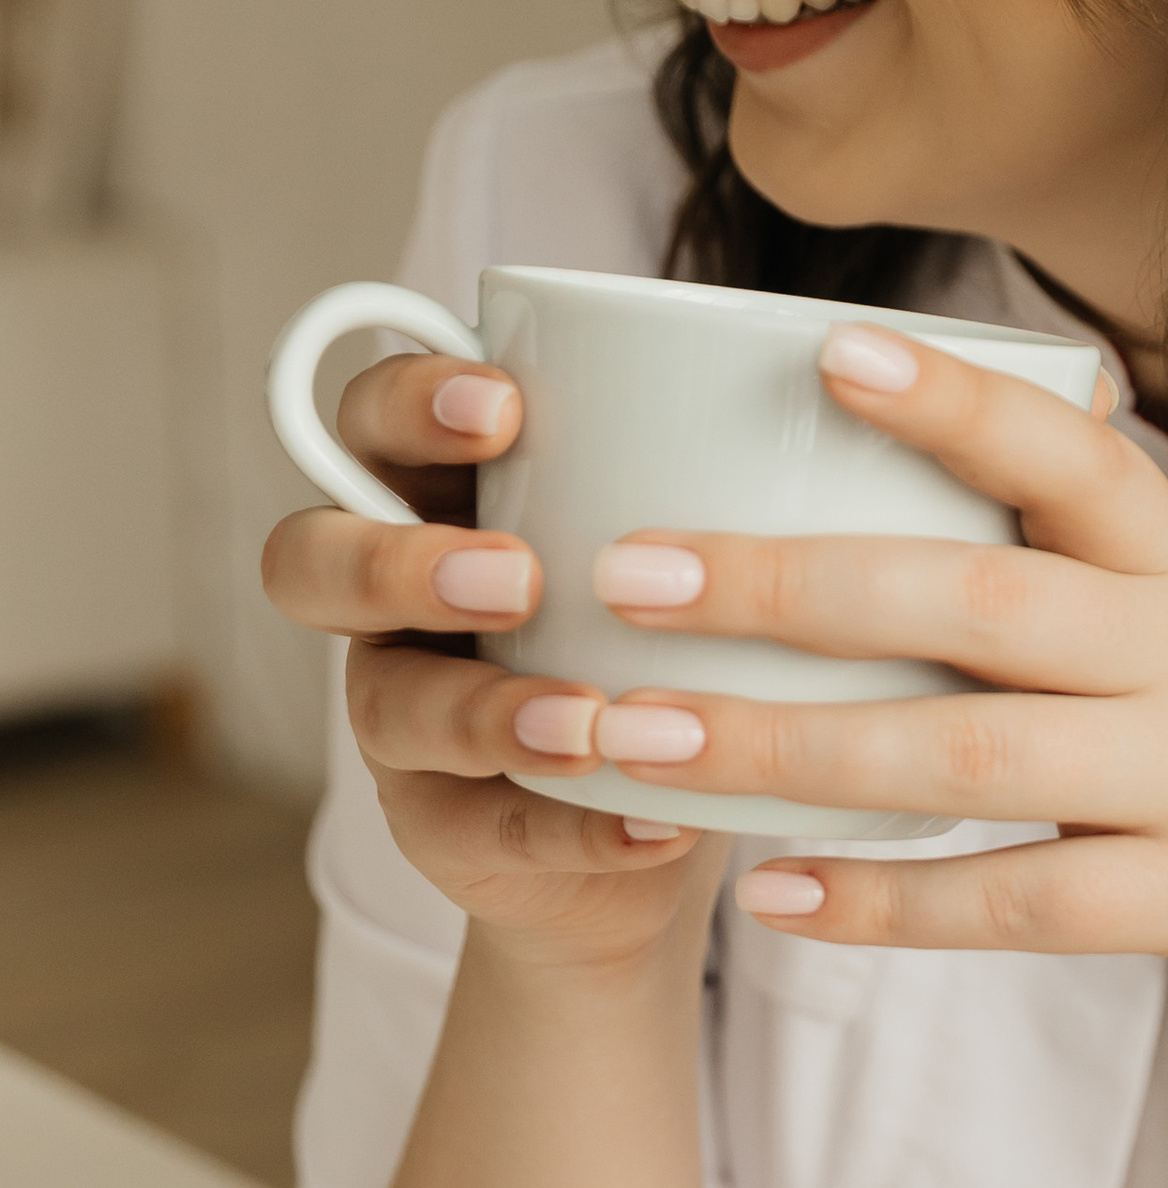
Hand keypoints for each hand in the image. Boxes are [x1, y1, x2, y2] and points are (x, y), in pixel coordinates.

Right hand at [258, 350, 715, 975]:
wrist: (668, 814)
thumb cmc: (675, 632)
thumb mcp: (689, 541)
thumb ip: (701, 468)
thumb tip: (835, 356)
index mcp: (439, 497)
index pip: (368, 420)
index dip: (406, 404)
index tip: (506, 405)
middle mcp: (393, 602)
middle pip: (311, 560)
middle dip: (401, 561)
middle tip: (518, 577)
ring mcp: (402, 720)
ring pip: (387, 708)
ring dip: (487, 713)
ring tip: (589, 724)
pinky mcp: (440, 829)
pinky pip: (480, 831)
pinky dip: (572, 829)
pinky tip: (656, 824)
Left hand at [574, 329, 1167, 1128]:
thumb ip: (1075, 577)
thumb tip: (899, 486)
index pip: (1070, 453)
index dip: (953, 398)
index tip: (819, 348)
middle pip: (976, 598)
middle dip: (787, 584)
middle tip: (624, 571)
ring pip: (969, 752)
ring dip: (787, 747)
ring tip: (639, 739)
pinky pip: (1018, 897)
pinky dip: (886, 901)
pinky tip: (773, 898)